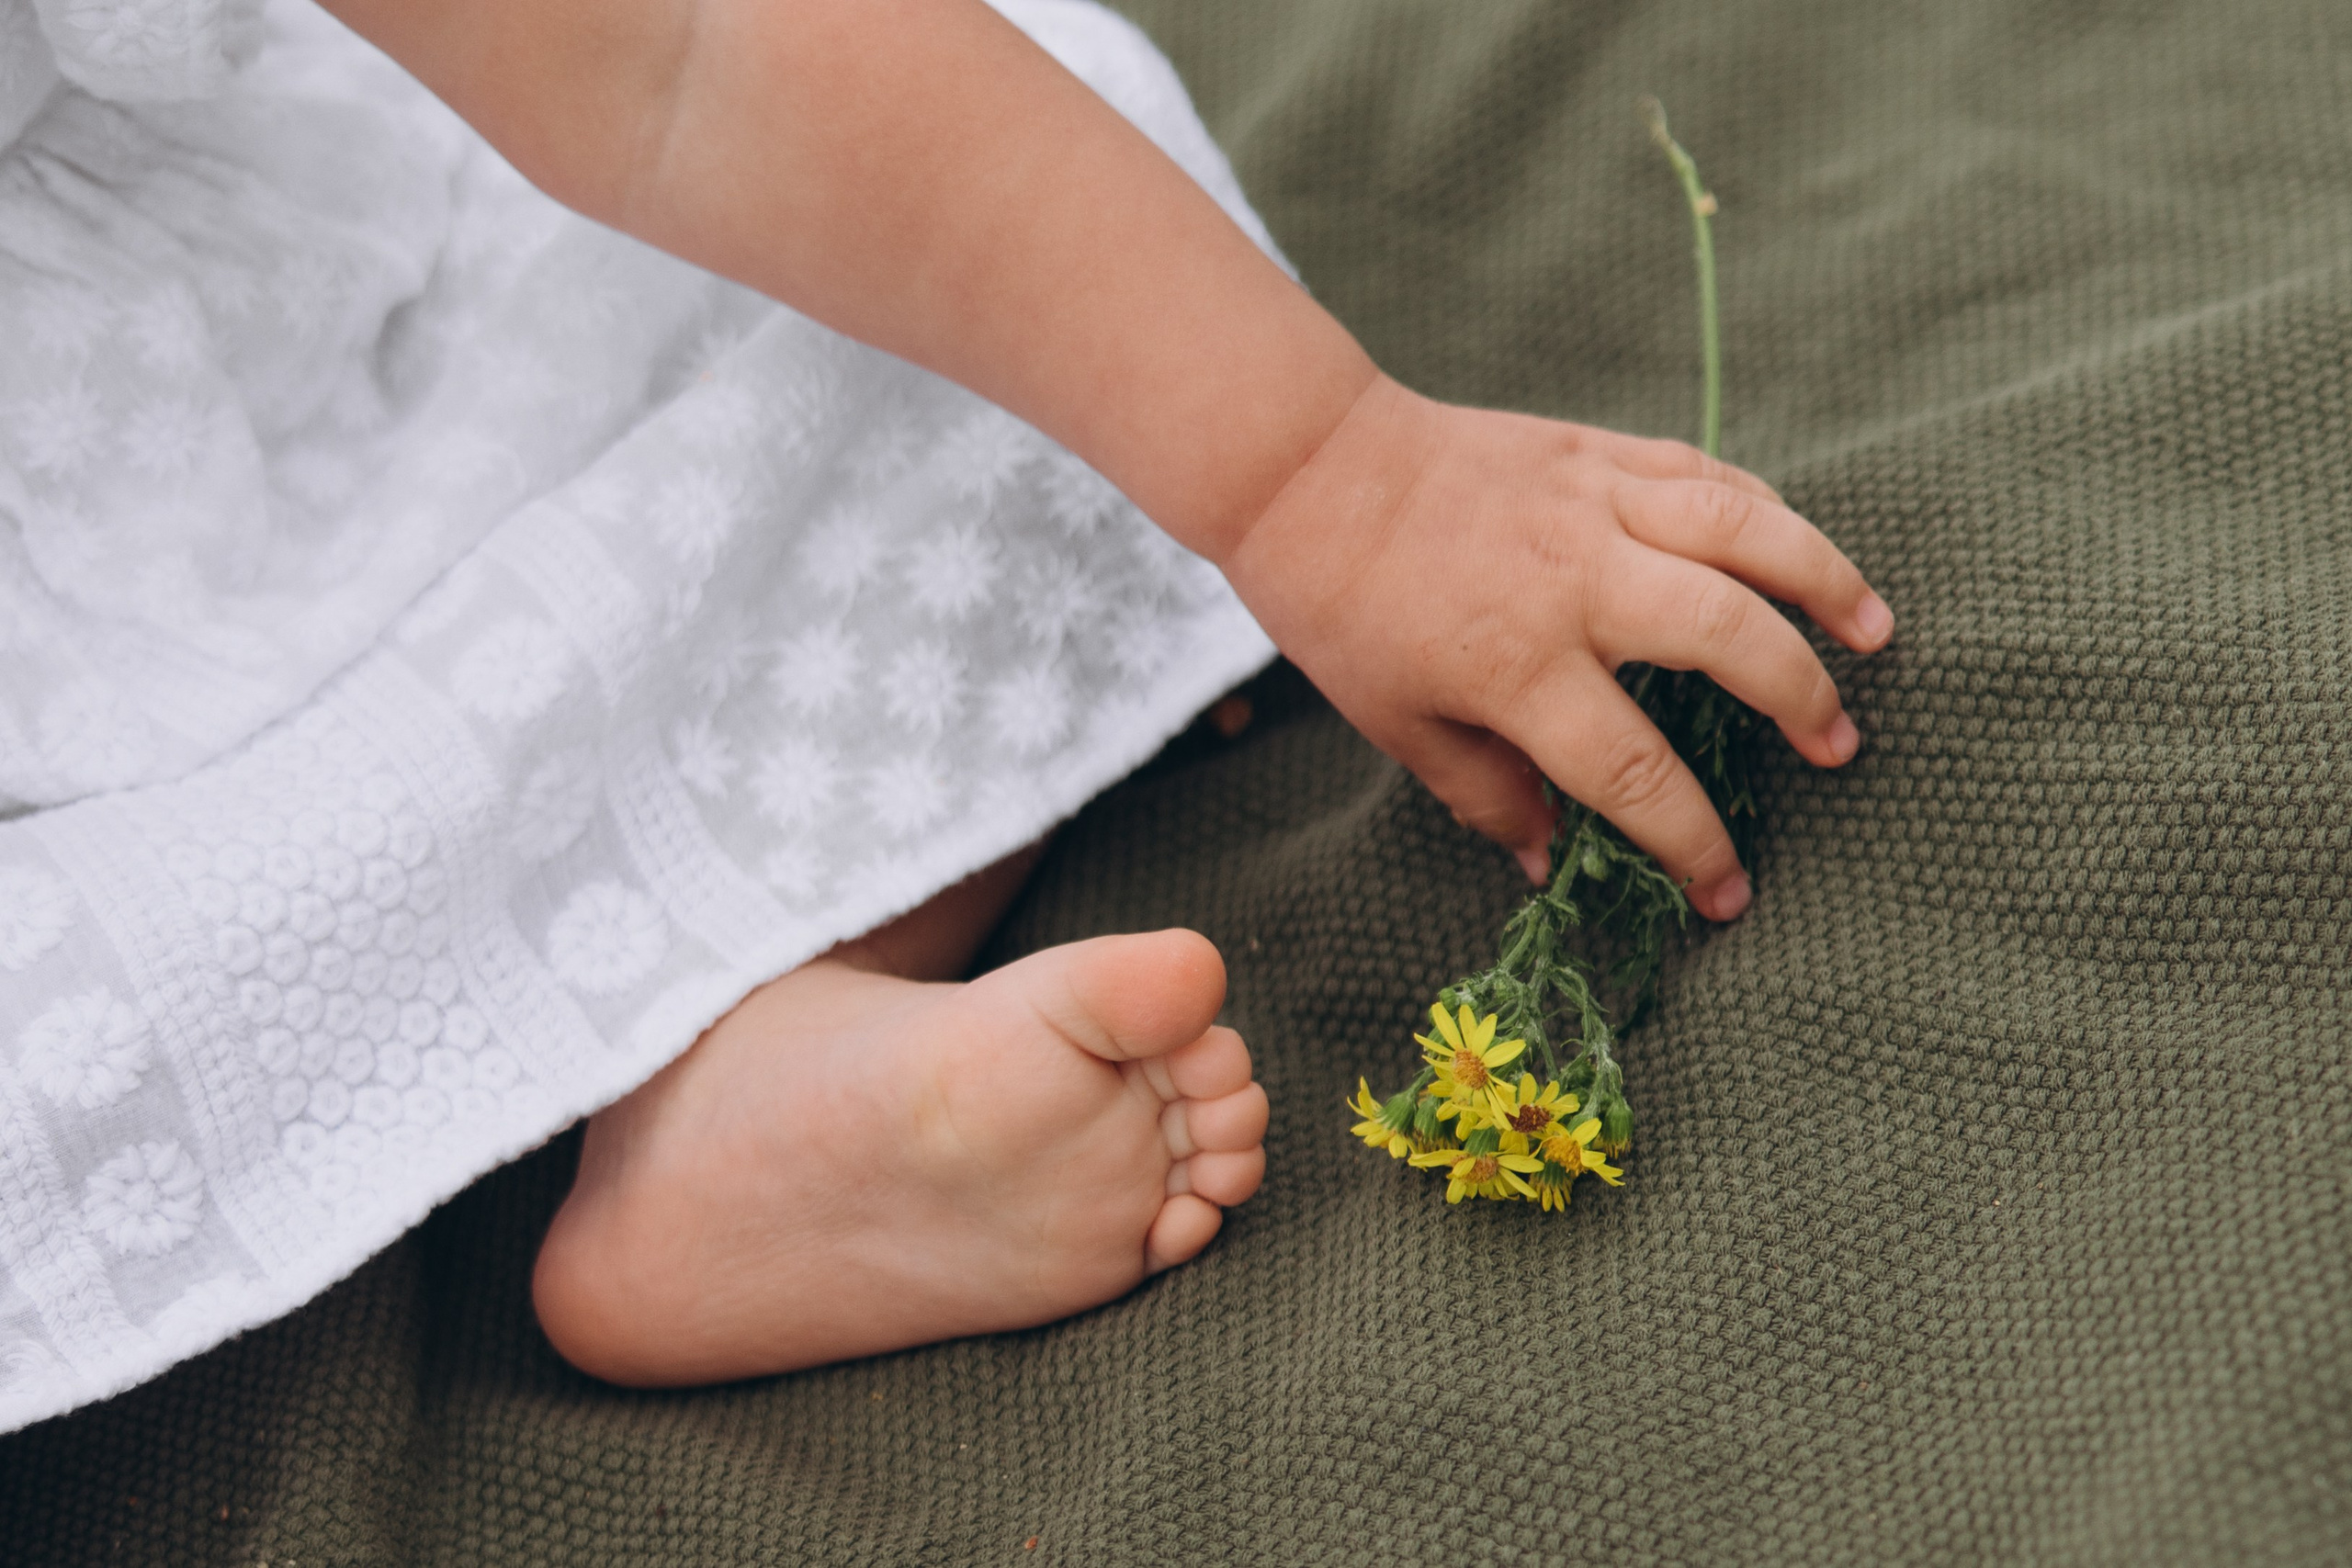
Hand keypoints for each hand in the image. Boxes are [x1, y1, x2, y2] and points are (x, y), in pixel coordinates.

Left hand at [1219, 375, 1892, 920]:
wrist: (1309, 470)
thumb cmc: (1344, 609)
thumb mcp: (1398, 724)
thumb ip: (1485, 793)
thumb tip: (1550, 861)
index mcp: (1520, 666)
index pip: (1636, 771)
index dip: (1694, 843)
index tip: (1730, 891)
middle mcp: (1575, 582)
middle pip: (1727, 639)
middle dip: (1799, 700)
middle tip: (1837, 747)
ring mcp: (1594, 504)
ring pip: (1744, 533)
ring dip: (1823, 580)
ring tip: (1876, 631)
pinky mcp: (1595, 451)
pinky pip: (1703, 474)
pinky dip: (1763, 510)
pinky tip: (1796, 546)